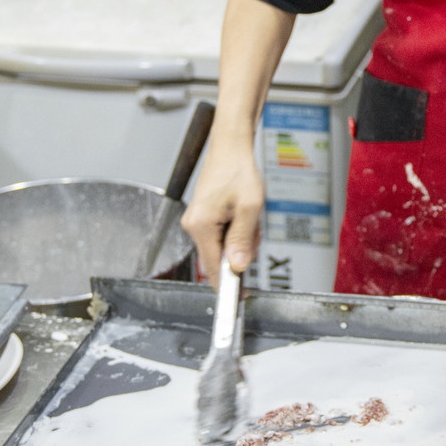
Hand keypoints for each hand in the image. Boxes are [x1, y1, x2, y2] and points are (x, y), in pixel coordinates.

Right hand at [180, 135, 263, 286]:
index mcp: (201, 225)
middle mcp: (193, 226)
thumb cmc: (238, 170)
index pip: (212, 269)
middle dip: (241, 249)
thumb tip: (238, 267)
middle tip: (253, 225)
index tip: (242, 297)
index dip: (229, 285)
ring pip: (222, 246)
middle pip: (219, 258)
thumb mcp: (249, 207)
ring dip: (241, 237)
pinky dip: (236, 229)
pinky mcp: (203, 217)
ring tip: (248, 213)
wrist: (230, 148)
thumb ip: (243, 240)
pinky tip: (242, 212)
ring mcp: (196, 221)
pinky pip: (221, 235)